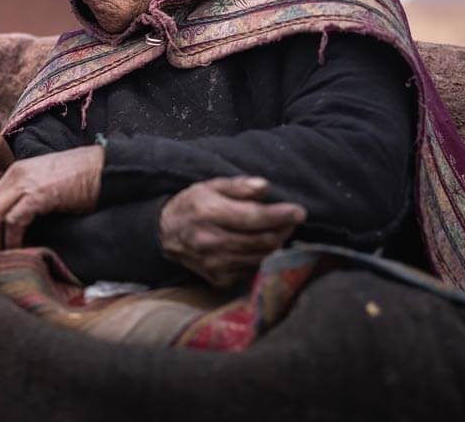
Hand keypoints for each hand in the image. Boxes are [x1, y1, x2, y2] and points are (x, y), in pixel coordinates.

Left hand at [0, 145, 103, 253]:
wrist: (109, 168)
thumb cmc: (85, 181)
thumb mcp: (49, 188)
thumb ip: (30, 204)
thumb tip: (18, 234)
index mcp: (16, 173)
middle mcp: (16, 175)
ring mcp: (26, 182)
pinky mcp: (39, 193)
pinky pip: (14, 220)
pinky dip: (11, 239)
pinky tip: (17, 253)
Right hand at [159, 176, 305, 287]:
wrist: (165, 234)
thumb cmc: (192, 205)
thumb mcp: (210, 186)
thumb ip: (238, 186)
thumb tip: (265, 187)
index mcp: (208, 214)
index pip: (253, 217)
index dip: (280, 215)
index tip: (299, 211)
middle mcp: (211, 241)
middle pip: (262, 240)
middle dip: (283, 230)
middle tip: (291, 220)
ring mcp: (215, 264)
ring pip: (260, 257)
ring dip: (276, 244)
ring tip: (279, 230)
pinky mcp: (219, 279)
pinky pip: (252, 270)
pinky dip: (262, 257)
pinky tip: (262, 245)